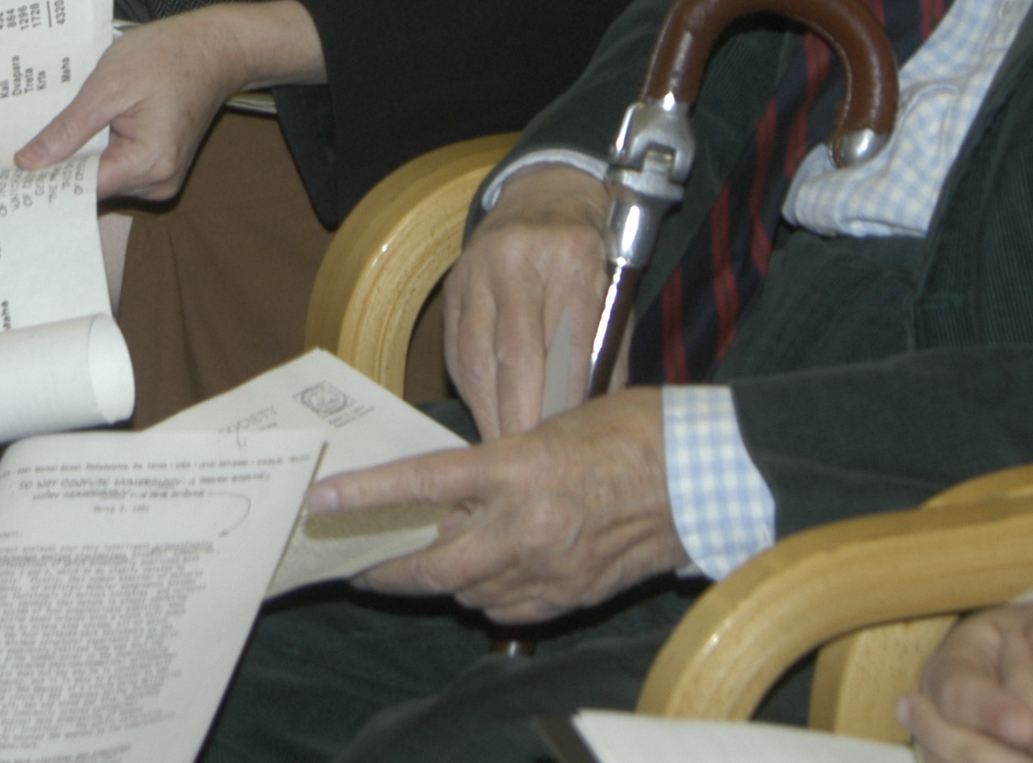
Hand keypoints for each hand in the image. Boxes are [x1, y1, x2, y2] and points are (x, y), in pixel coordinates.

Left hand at [15, 1, 321, 201]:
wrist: (215, 47)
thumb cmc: (168, 56)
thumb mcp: (109, 85)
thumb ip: (69, 129)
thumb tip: (28, 163)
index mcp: (149, 164)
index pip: (82, 189)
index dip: (44, 180)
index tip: (6, 174)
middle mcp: (158, 182)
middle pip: (92, 188)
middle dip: (59, 167)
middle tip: (16, 149)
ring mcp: (162, 177)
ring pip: (102, 179)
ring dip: (78, 157)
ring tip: (51, 131)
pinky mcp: (159, 166)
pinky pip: (116, 167)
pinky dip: (97, 151)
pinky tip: (81, 130)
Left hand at [308, 387, 681, 624]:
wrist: (709, 477)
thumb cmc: (636, 429)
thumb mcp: (555, 423)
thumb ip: (499, 462)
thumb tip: (451, 487)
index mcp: (520, 469)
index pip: (422, 485)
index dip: (366, 496)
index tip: (323, 502)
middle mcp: (529, 526)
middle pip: (434, 564)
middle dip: (386, 569)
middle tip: (355, 563)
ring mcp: (553, 569)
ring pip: (468, 592)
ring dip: (438, 579)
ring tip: (417, 563)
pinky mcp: (575, 595)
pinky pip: (511, 608)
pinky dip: (487, 595)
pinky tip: (483, 577)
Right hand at [444, 167, 611, 440]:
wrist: (545, 196)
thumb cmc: (592, 255)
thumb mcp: (615, 291)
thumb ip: (608, 353)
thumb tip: (596, 422)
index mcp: (572, 255)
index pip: (567, 339)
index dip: (565, 398)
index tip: (565, 443)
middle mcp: (518, 259)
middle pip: (516, 353)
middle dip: (521, 415)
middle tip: (527, 462)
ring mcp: (478, 270)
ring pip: (477, 356)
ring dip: (489, 411)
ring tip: (503, 451)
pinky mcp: (453, 285)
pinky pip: (457, 349)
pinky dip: (472, 390)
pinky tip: (485, 416)